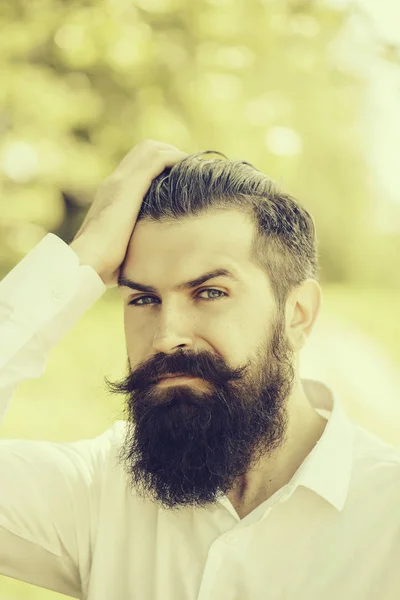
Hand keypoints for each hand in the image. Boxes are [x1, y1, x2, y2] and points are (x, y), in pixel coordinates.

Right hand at [70, 140, 186, 287]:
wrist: (86, 262)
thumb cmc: (102, 265)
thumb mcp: (121, 249)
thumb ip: (132, 245)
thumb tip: (145, 261)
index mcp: (112, 196)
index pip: (136, 166)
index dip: (160, 166)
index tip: (180, 178)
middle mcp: (115, 183)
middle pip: (145, 150)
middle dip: (170, 154)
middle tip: (191, 169)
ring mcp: (120, 181)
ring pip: (151, 149)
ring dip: (175, 154)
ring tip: (194, 167)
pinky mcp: (129, 185)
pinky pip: (157, 159)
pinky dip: (175, 159)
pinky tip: (190, 169)